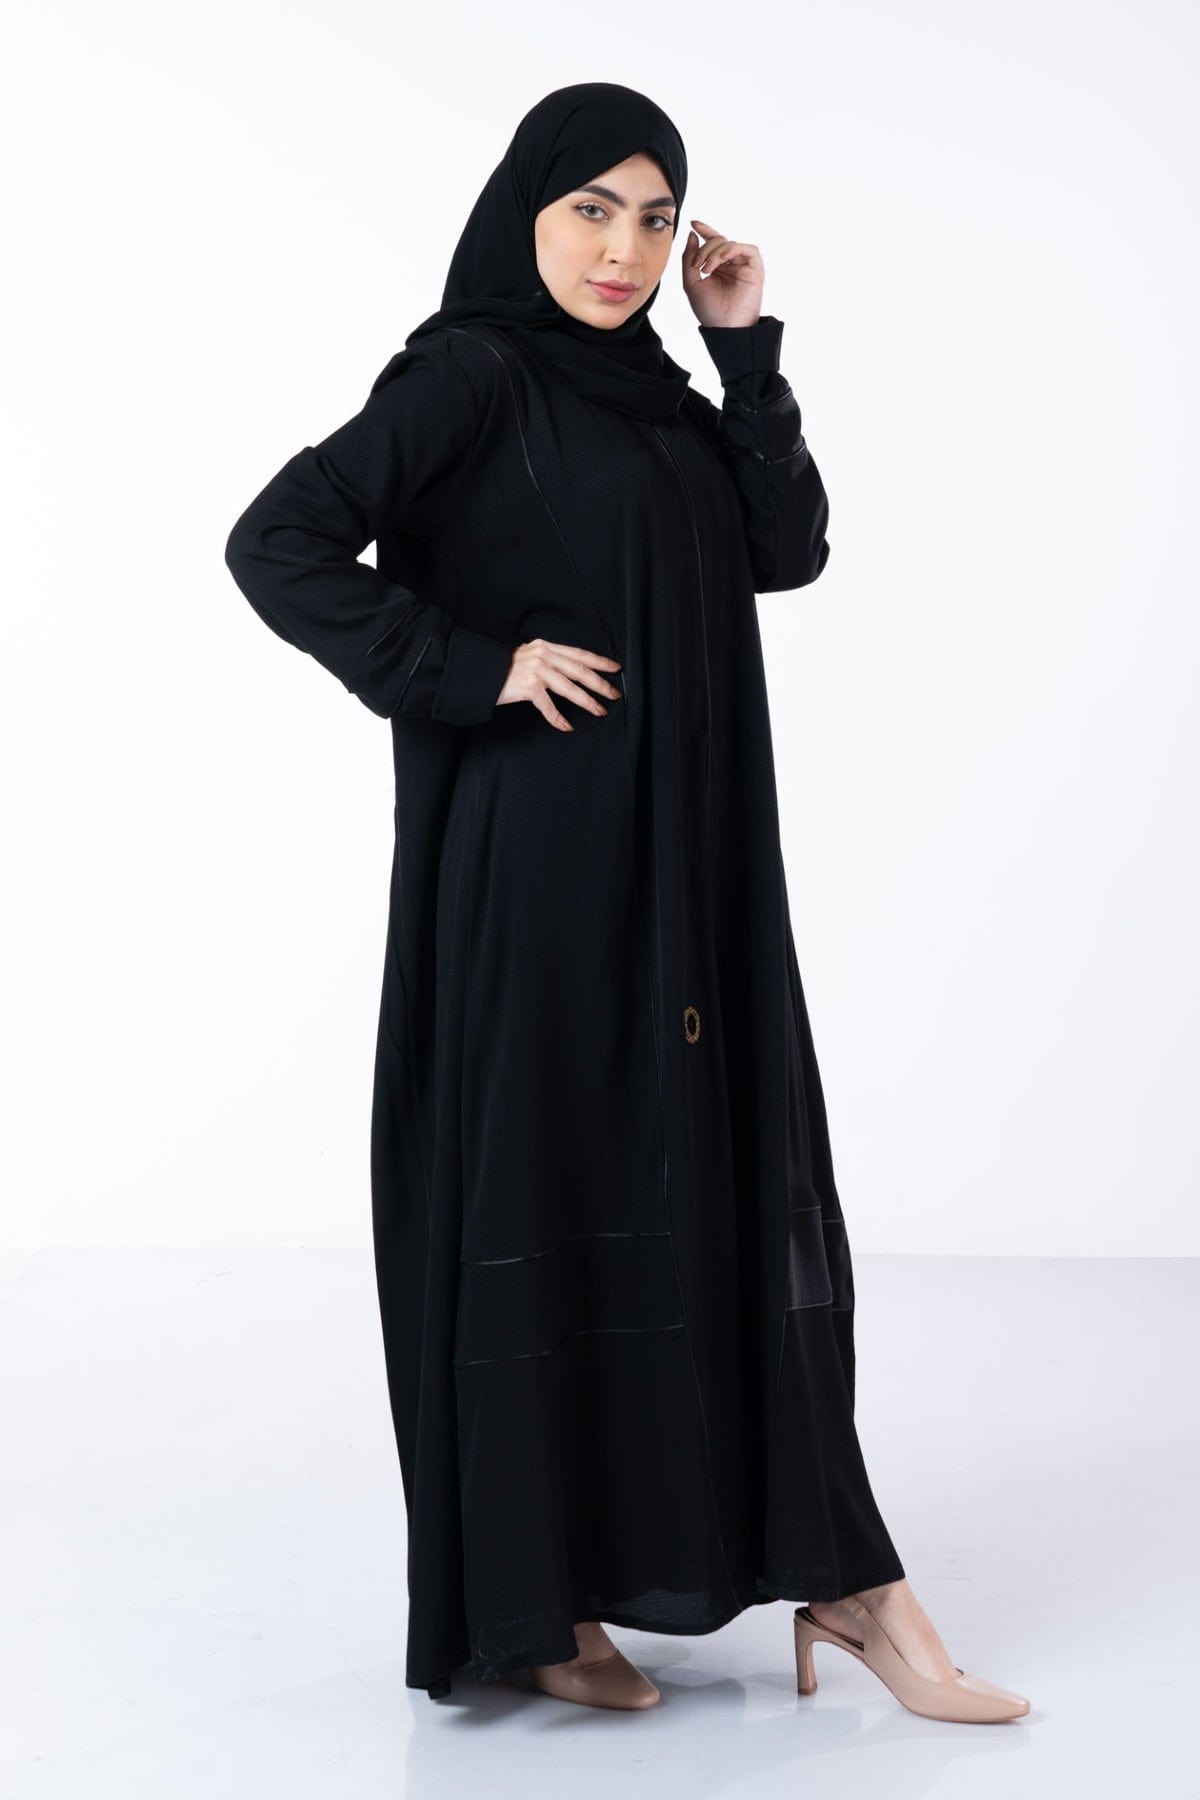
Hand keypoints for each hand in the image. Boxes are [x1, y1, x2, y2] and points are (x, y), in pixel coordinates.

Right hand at [498, 638, 622, 731]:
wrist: (481, 673)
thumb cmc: (506, 669)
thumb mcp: (530, 656)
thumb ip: (549, 660)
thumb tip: (571, 671)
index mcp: (547, 647)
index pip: (579, 654)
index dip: (600, 661)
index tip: (616, 668)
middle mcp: (544, 655)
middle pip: (580, 670)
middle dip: (600, 684)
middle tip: (614, 694)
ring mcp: (536, 670)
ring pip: (570, 688)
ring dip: (587, 701)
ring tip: (600, 710)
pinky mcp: (528, 687)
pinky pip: (549, 707)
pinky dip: (559, 719)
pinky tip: (567, 726)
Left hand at [681, 219, 763, 329]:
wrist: (724, 327)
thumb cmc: (709, 310)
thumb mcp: (691, 283)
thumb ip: (688, 259)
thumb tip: (692, 234)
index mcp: (717, 267)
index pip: (712, 242)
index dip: (704, 230)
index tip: (692, 223)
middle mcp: (730, 264)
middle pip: (718, 241)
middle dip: (704, 249)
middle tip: (698, 265)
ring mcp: (743, 266)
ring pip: (729, 243)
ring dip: (715, 252)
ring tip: (707, 269)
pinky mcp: (755, 269)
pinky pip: (747, 249)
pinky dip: (733, 249)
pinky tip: (723, 258)